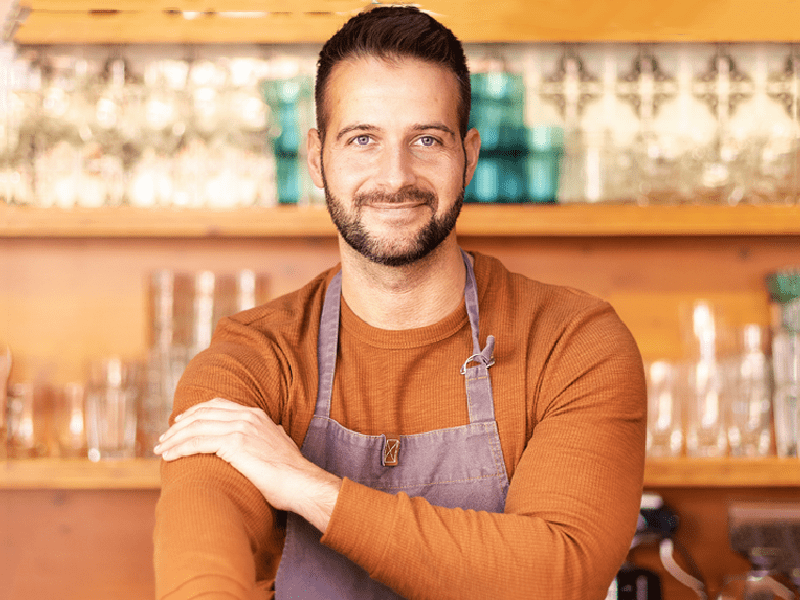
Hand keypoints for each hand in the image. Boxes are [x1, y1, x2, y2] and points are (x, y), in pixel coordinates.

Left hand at [154, 398, 340, 532]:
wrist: (300, 482)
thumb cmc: (290, 473)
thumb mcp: (278, 445)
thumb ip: (267, 436)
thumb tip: (268, 434)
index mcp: (256, 415)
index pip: (217, 405)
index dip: (195, 413)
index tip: (180, 424)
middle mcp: (246, 416)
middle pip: (202, 414)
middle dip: (179, 426)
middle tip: (164, 438)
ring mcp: (240, 428)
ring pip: (196, 427)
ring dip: (174, 438)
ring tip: (161, 449)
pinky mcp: (234, 443)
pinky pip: (198, 442)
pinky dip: (180, 448)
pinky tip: (169, 457)